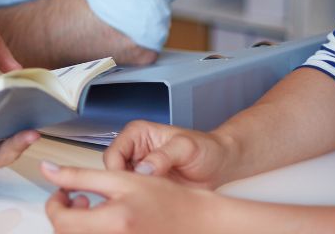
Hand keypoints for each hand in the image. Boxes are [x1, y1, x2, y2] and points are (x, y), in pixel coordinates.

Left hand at [42, 161, 219, 233]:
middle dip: (63, 214)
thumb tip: (48, 170)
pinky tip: (104, 220)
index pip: (60, 220)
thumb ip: (79, 175)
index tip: (62, 191)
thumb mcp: (121, 178)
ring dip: (75, 224)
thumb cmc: (168, 199)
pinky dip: (90, 231)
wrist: (198, 222)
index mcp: (112, 223)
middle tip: (76, 196)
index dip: (54, 203)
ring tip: (91, 206)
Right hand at [103, 120, 235, 188]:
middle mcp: (135, 151)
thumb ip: (163, 155)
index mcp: (137, 134)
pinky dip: (144, 201)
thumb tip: (143, 169)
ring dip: (136, 193)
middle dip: (127, 184)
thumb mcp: (186, 147)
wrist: (221, 165)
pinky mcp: (148, 185)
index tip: (134, 183)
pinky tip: (158, 201)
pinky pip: (136, 196)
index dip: (119, 171)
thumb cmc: (206, 149)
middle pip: (114, 172)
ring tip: (156, 195)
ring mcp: (140, 169)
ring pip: (123, 186)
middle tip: (146, 192)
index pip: (113, 154)